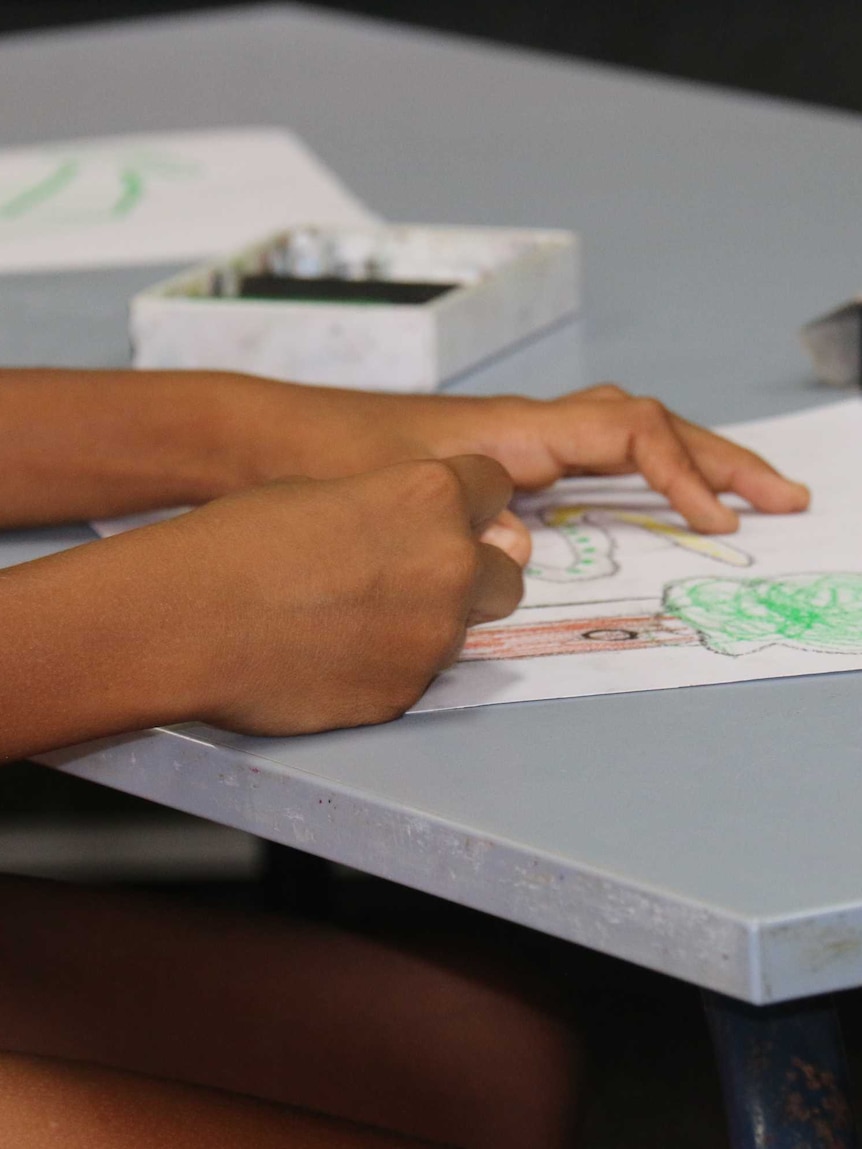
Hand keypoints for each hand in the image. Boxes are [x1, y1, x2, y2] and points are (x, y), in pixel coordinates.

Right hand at [157, 456, 521, 735]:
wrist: (190, 620)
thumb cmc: (239, 540)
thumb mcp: (325, 491)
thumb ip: (393, 510)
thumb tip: (414, 534)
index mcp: (432, 498)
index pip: (495, 489)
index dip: (468, 503)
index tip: (446, 517)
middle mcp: (451, 566)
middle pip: (506, 570)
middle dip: (473, 572)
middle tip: (415, 579)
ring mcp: (433, 638)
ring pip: (466, 628)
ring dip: (433, 621)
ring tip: (361, 620)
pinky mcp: (407, 693)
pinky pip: (419, 674)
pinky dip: (391, 664)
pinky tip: (337, 657)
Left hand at [240, 380, 809, 537]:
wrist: (267, 438)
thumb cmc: (323, 462)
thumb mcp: (393, 497)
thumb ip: (462, 527)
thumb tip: (525, 552)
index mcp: (513, 431)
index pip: (628, 433)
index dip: (685, 474)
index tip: (717, 523)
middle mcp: (523, 429)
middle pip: (644, 426)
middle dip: (716, 458)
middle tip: (780, 496)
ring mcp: (511, 444)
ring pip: (619, 436)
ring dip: (681, 463)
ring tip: (732, 496)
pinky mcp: (494, 465)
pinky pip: (584, 458)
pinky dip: (630, 477)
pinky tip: (641, 504)